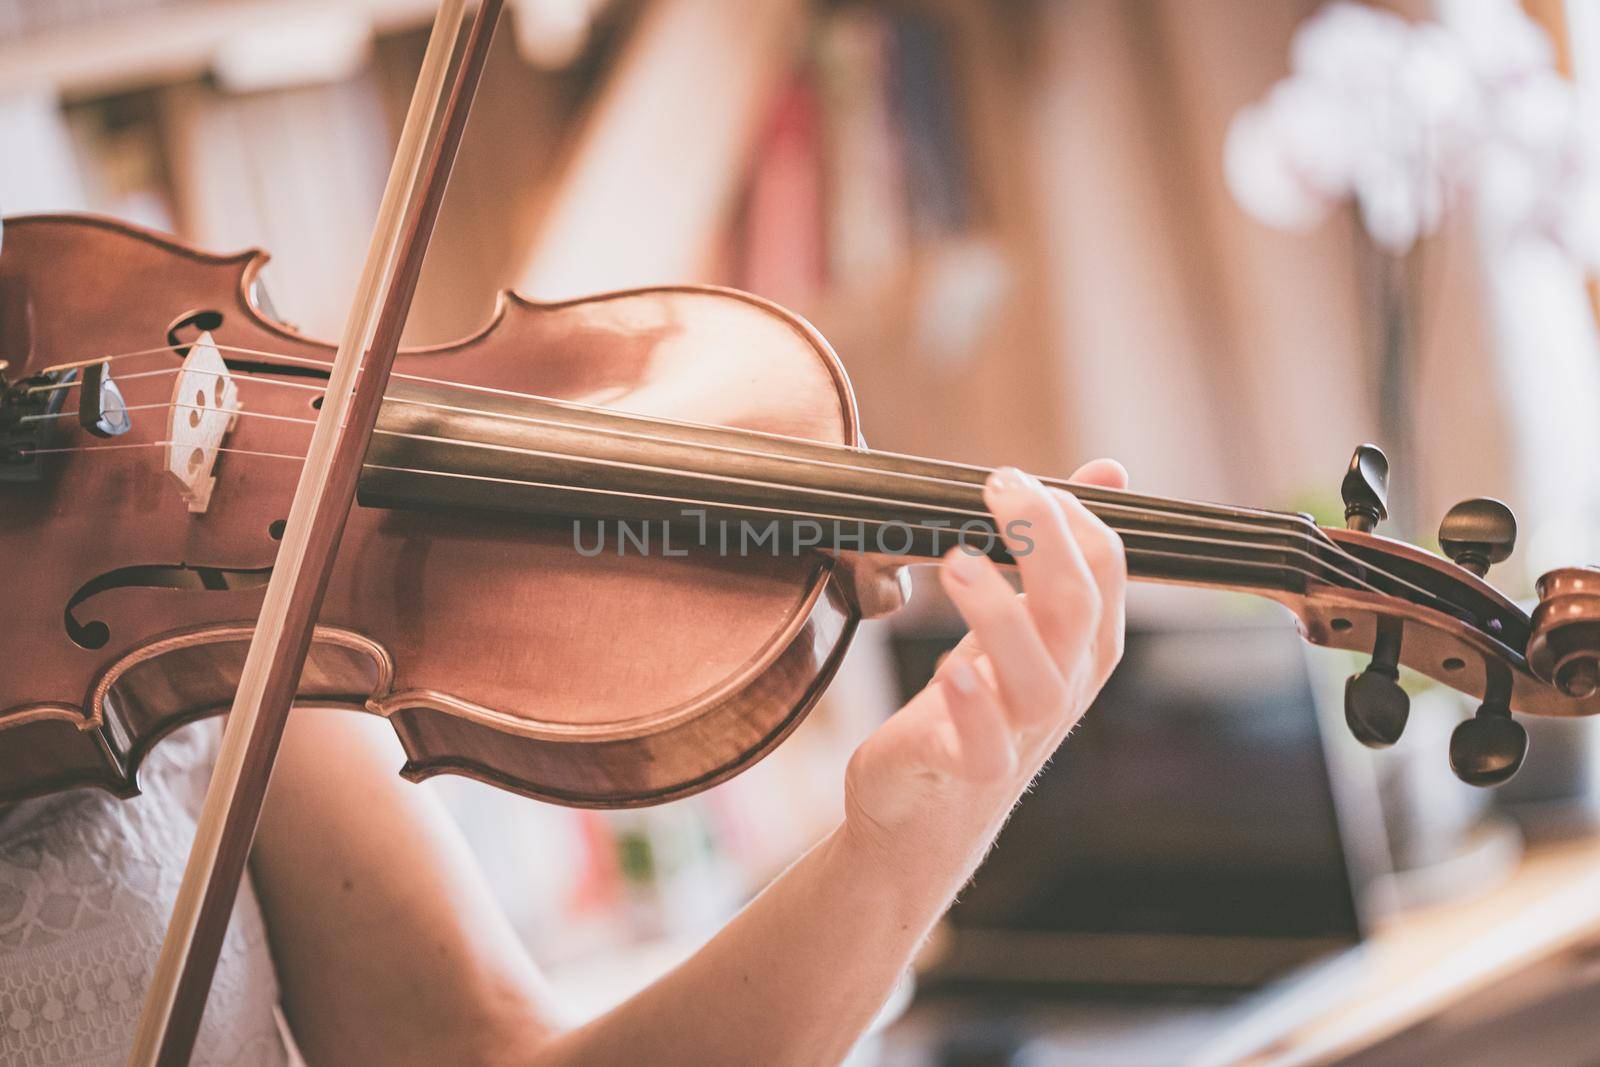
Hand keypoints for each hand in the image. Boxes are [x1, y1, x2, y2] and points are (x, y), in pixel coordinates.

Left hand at [841, 460, 1128, 890]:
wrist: (922, 814)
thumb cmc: (971, 709)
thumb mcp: (1017, 624)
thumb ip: (1057, 550)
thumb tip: (1109, 470)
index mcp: (1082, 646)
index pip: (1106, 567)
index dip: (1068, 513)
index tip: (1014, 480)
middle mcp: (1063, 686)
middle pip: (1076, 608)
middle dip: (1041, 540)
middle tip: (997, 489)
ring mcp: (1020, 731)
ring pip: (1038, 674)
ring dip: (999, 612)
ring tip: (957, 561)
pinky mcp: (968, 768)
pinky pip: (984, 743)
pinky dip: (973, 706)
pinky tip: (950, 669)